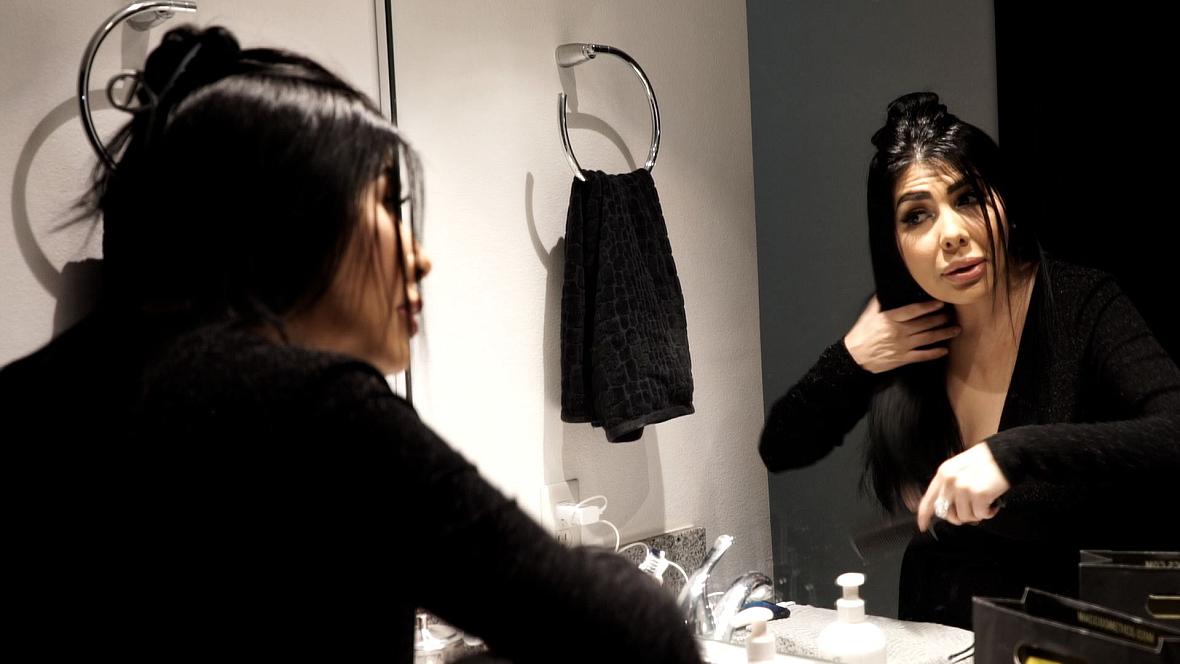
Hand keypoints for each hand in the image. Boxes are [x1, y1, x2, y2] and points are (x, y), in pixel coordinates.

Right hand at [843, 297, 959, 373]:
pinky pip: (922, 356)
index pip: (914, 311)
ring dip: (943, 333)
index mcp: (891, 319)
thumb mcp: (868, 315)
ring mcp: (903, 346)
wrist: (854, 356)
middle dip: (940, 319)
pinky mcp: (903, 358)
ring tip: (955, 330)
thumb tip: (885, 291)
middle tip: (951, 316)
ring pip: (927, 338)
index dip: (928, 306)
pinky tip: (944, 350)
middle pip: (925, 324)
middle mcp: (899, 332)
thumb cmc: (860, 334)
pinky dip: (934, 353)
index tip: (940, 303)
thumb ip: (878, 303)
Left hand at [917, 443, 1009, 530]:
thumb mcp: (959, 469)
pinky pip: (980, 515)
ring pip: (964, 516)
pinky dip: (988, 513)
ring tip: (984, 503)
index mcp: (944, 473)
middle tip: (971, 511)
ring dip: (976, 514)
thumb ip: (949, 486)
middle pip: (947, 513)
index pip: (929, 499)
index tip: (922, 525)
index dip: (924, 515)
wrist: (1006, 455)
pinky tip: (992, 504)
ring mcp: (963, 487)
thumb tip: (948, 508)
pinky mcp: (978, 494)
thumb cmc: (986, 462)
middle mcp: (950, 480)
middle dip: (959, 517)